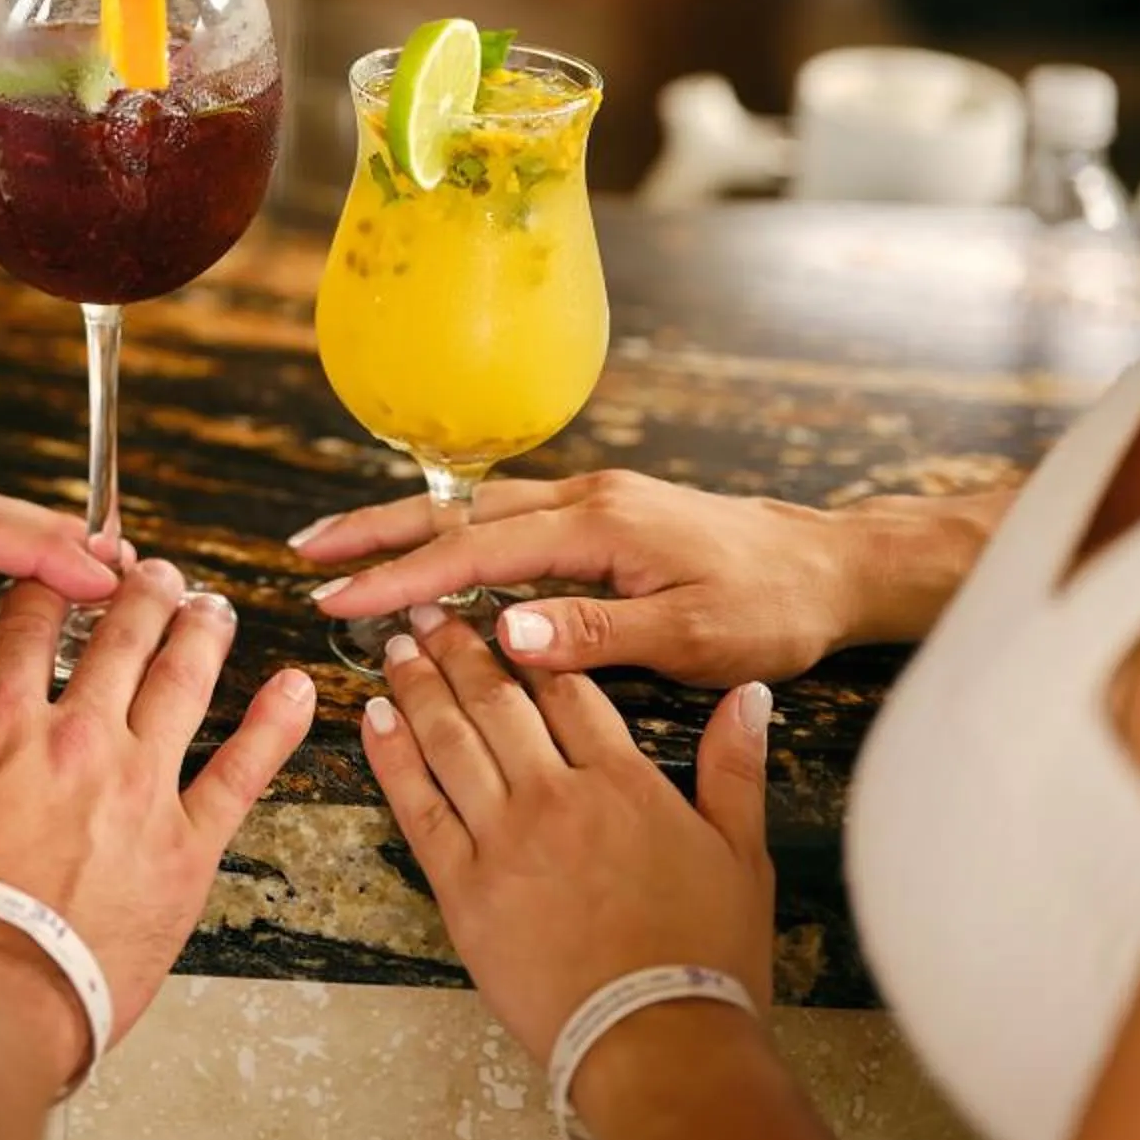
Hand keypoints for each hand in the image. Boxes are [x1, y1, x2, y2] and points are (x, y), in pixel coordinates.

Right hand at [0, 565, 316, 1066]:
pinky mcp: (185, 849)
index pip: (30, 624)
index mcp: (2, 720)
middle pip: (121, 639)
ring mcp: (140, 789)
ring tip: (212, 607)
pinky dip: (274, 726)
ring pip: (184, 684)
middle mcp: (80, 738)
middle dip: (140, 594)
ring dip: (202, 632)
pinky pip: (242, 774)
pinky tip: (295, 690)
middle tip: (156, 572)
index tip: (63, 566)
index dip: (48, 584)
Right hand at [294, 471, 860, 685]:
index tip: (338, 598)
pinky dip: (457, 530)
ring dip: (410, 527)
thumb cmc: (770, 608)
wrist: (830, 567)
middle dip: (379, 531)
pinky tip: (432, 549)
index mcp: (599, 528)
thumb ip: (594, 634)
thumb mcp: (691, 637)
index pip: (475, 553)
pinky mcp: (605, 514)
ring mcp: (595, 502)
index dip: (401, 578)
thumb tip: (504, 634)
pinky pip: (511, 517)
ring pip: (481, 509)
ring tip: (346, 546)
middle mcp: (587, 502)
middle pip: (460, 512)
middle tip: (309, 552)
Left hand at [360, 604, 774, 1065]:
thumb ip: (736, 766)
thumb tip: (749, 697)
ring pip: (450, 741)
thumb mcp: (742, 855)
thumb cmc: (707, 957)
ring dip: (418, 686)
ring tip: (397, 645)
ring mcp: (504, 841)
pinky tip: (374, 716)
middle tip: (429, 610)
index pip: (567, 689)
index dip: (530, 644)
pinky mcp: (463, 889)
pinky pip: (418, 807)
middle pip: (498, 702)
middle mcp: (557, 797)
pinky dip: (393, 757)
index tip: (500, 611)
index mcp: (623, 782)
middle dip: (460, 648)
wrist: (658, 1042)